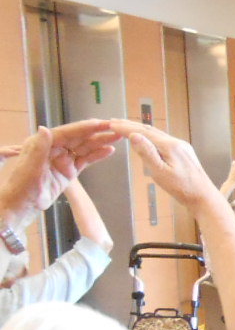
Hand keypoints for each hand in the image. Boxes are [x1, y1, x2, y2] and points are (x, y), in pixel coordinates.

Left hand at [0, 121, 118, 226]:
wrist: (23, 205)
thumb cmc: (22, 186)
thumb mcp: (30, 167)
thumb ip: (39, 147)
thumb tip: (45, 129)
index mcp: (42, 143)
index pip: (66, 133)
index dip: (83, 128)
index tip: (99, 123)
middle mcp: (54, 148)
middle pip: (78, 138)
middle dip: (97, 133)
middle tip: (115, 128)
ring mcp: (63, 160)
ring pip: (84, 148)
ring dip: (100, 142)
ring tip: (117, 137)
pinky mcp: (69, 171)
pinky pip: (85, 160)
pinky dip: (97, 155)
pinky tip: (109, 150)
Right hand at [111, 121, 222, 208]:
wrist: (204, 197)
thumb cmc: (183, 188)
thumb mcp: (160, 172)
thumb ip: (146, 153)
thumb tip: (134, 135)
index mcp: (169, 146)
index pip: (142, 132)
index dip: (125, 128)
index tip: (111, 124)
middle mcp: (176, 142)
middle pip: (149, 130)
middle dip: (130, 125)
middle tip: (114, 122)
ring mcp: (181, 147)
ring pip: (157, 134)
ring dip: (140, 129)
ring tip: (126, 128)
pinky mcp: (184, 153)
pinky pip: (163, 140)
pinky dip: (150, 137)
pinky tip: (146, 139)